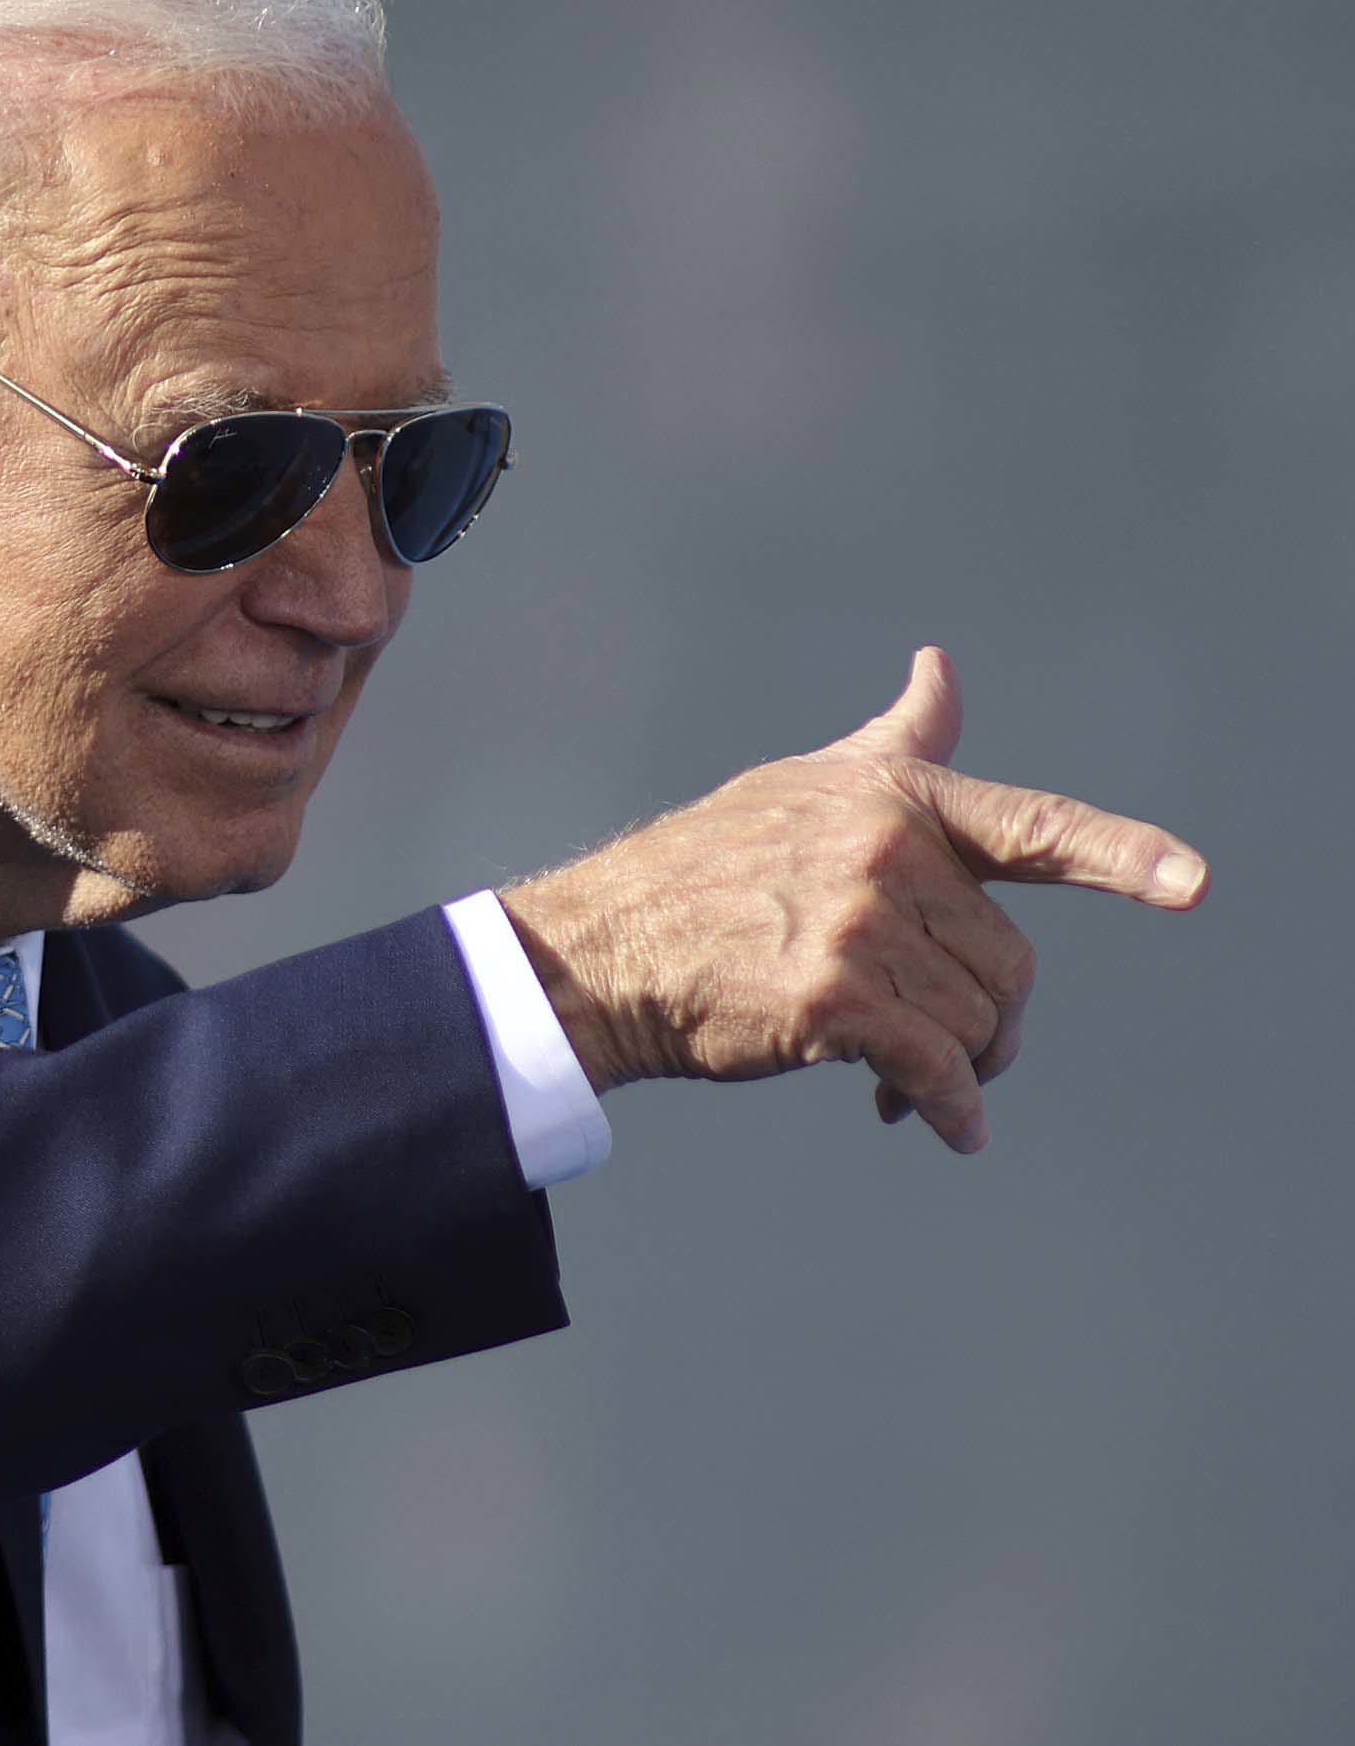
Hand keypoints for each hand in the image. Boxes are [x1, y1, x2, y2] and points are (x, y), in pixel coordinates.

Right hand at [495, 648, 1205, 1152]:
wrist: (604, 949)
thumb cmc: (702, 871)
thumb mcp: (805, 787)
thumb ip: (899, 741)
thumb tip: (942, 669)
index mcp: (894, 797)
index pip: (1028, 826)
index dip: (1121, 856)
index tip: (1190, 885)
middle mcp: (885, 851)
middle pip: (1008, 963)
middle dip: (992, 1021)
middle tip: (956, 1049)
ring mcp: (858, 924)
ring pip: (975, 1020)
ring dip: (959, 1066)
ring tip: (911, 1077)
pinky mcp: (831, 999)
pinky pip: (933, 1069)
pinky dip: (948, 1110)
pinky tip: (932, 1126)